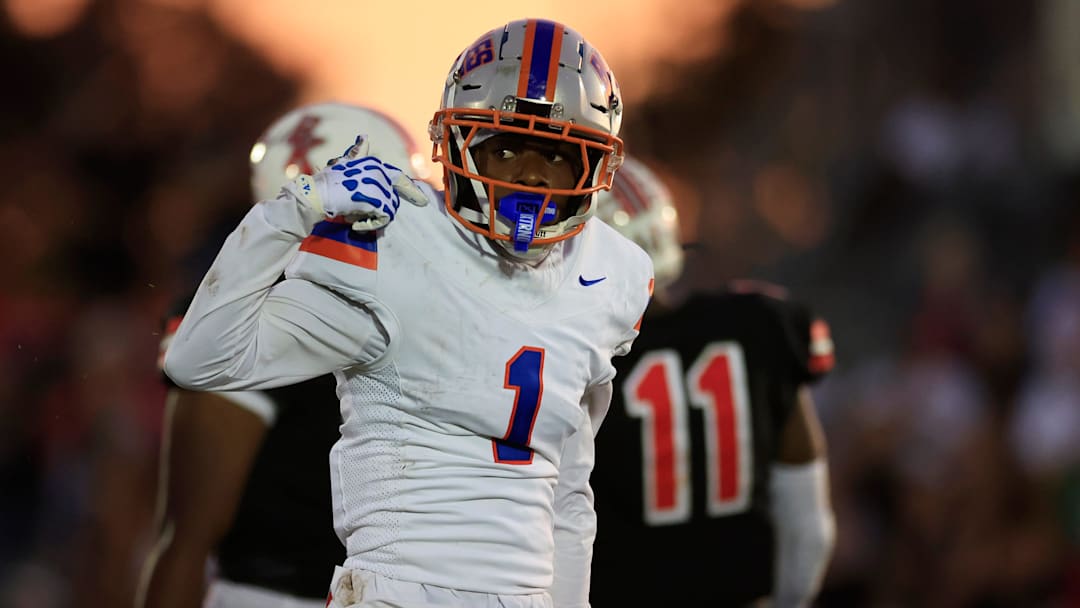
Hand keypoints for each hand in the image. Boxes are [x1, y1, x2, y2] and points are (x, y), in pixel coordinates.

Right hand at [294, 135, 427, 230]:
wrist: (316, 194)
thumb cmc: (327, 181)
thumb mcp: (343, 164)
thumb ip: (357, 153)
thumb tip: (364, 136)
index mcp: (373, 163)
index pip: (398, 177)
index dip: (411, 190)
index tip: (423, 202)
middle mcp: (379, 171)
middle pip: (392, 198)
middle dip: (380, 210)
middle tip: (360, 216)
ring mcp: (378, 185)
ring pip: (389, 209)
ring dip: (373, 217)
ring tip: (355, 216)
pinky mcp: (376, 200)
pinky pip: (384, 218)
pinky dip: (371, 225)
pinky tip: (356, 225)